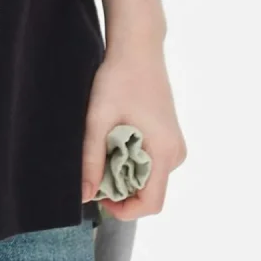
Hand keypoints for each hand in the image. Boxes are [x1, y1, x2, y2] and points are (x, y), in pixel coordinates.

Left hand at [80, 49, 185, 220]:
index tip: (99, 196)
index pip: (151, 204)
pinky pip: (151, 165)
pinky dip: (131, 163)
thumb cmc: (118, 80)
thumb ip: (91, 160)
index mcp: (163, 152)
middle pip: (149, 193)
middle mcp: (175, 154)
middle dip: (120, 190)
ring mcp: (175, 147)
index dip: (124, 210)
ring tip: (105, 148)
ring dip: (124, 175)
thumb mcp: (98, 120)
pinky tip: (115, 141)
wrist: (138, 50)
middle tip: (96, 165)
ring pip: (149, 180)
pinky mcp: (170, 139)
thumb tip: (85, 196)